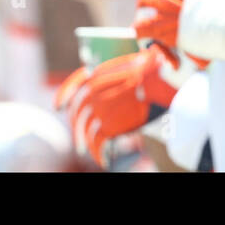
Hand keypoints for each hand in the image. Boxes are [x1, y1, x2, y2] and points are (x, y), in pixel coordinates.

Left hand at [54, 46, 175, 165]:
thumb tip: (105, 79)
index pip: (77, 82)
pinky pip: (98, 142)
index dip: (65, 94)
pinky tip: (103, 159)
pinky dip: (98, 153)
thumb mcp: (135, 65)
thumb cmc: (156, 72)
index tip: (58, 106)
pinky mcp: (110, 125)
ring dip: (82, 142)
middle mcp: (96, 90)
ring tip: (85, 150)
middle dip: (76, 123)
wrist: (165, 84)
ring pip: (84, 129)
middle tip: (78, 133)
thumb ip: (119, 72)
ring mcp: (101, 108)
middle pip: (78, 110)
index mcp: (101, 73)